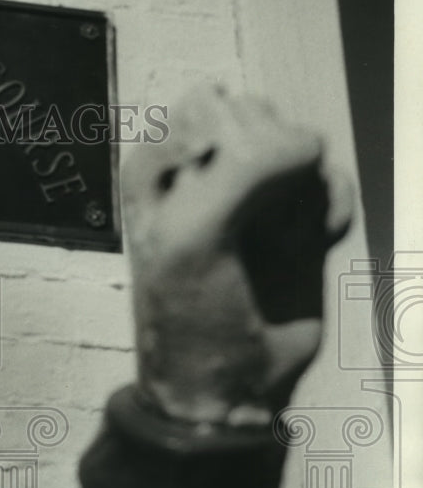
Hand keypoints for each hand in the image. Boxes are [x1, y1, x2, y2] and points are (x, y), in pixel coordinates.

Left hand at [122, 86, 353, 425]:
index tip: (216, 208)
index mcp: (156, 169)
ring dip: (302, 184)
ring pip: (297, 141)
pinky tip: (317, 238)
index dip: (225, 149)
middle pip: (256, 112)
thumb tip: (311, 142)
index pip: (206, 104)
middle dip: (267, 162)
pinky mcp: (296, 217)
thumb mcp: (192, 233)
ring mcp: (252, 193)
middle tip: (251, 221)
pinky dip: (331, 203)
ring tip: (284, 234)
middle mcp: (201, 173)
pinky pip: (329, 177)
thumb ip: (244, 167)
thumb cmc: (192, 311)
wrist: (230, 384)